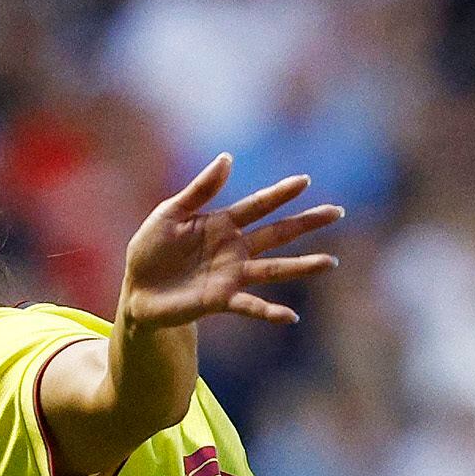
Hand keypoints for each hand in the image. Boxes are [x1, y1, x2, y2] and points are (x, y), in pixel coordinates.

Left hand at [119, 155, 343, 331]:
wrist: (137, 289)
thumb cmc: (151, 249)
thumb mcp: (170, 212)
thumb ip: (201, 190)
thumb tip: (228, 158)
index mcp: (222, 223)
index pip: (258, 205)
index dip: (280, 193)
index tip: (305, 181)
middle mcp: (234, 249)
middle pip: (277, 234)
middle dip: (306, 224)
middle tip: (337, 212)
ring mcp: (231, 276)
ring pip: (274, 269)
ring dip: (302, 266)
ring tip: (330, 263)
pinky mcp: (221, 301)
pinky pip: (250, 306)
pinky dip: (270, 312)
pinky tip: (291, 316)